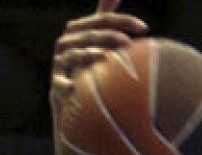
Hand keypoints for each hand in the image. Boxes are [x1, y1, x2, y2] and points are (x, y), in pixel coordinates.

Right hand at [50, 0, 149, 114]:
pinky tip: (73, 87)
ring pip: (74, 55)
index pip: (103, 19)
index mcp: (78, 30)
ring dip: (89, 55)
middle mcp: (67, 43)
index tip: (144, 28)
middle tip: (128, 43)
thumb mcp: (94, 38)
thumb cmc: (85, 60)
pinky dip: (65, 84)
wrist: (66, 90)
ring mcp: (61, 63)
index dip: (123, 21)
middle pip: (89, 35)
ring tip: (105, 56)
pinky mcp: (57, 84)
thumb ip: (104, 16)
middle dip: (109, 37)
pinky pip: (59, 83)